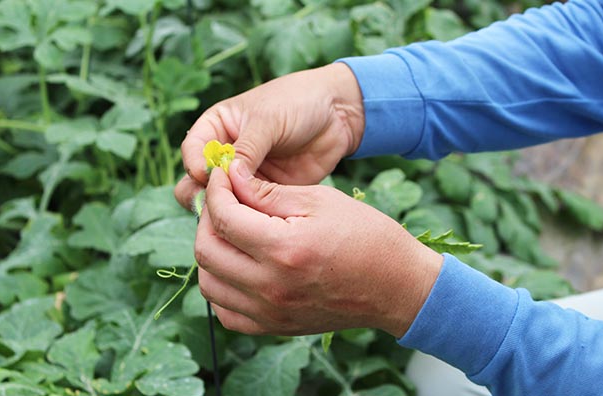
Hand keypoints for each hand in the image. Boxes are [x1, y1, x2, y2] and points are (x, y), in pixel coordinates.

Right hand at [175, 63, 363, 209]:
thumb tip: (228, 177)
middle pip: (198, 181)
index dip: (195, 165)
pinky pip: (249, 210)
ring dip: (225, 209)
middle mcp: (226, 153)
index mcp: (217, 127)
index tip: (207, 176)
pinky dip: (248, 217)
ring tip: (239, 212)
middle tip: (219, 201)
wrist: (337, 115)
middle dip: (204, 193)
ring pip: (222, 201)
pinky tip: (256, 220)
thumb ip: (247, 148)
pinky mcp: (265, 193)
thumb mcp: (268, 120)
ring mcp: (245, 176)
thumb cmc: (298, 103)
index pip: (192, 150)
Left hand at [196, 159, 442, 336]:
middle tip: (225, 201)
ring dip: (211, 252)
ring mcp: (270, 312)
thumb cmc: (366, 235)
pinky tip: (239, 267)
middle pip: (206, 251)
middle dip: (207, 218)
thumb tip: (230, 177)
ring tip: (232, 233)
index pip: (223, 217)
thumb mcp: (319, 200)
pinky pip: (226, 313)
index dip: (216, 190)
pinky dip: (222, 287)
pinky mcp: (274, 327)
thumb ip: (267, 191)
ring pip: (209, 284)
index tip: (223, 177)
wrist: (396, 286)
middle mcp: (270, 286)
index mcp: (283, 248)